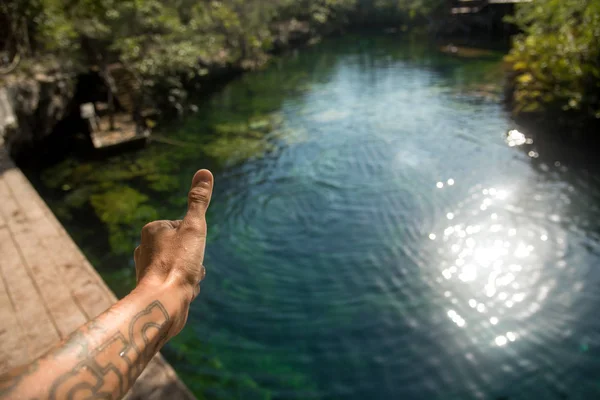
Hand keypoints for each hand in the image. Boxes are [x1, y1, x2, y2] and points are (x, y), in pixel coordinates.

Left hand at [133, 169, 213, 336]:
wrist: (163, 304)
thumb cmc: (178, 263)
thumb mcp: (194, 227)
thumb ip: (199, 201)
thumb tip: (205, 172)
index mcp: (152, 230)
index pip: (185, 228)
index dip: (195, 240)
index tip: (190, 251)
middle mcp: (146, 248)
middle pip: (186, 248)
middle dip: (194, 259)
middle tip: (189, 267)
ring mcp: (148, 270)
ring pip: (184, 266)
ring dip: (192, 274)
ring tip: (187, 282)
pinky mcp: (153, 288)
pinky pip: (179, 283)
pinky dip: (186, 287)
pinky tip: (184, 293)